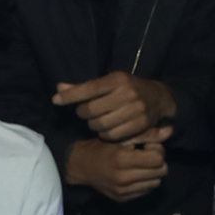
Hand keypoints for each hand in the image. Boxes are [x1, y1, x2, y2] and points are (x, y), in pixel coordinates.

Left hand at [53, 72, 176, 141]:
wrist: (159, 98)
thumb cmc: (128, 88)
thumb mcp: (109, 82)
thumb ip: (84, 87)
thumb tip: (59, 88)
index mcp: (118, 79)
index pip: (89, 88)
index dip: (70, 96)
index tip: (55, 100)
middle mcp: (127, 93)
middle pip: (91, 109)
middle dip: (83, 113)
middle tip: (85, 112)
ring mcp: (134, 110)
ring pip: (99, 124)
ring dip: (93, 125)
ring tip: (96, 120)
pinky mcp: (139, 125)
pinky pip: (111, 135)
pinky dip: (104, 134)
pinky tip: (106, 129)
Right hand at [65, 126, 172, 202]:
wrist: (80, 166)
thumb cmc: (101, 146)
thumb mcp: (122, 136)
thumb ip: (146, 134)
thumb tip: (170, 131)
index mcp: (122, 159)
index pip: (158, 159)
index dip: (157, 150)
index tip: (147, 145)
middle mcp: (123, 178)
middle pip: (161, 172)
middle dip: (158, 162)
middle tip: (147, 155)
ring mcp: (123, 192)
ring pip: (156, 183)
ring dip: (153, 173)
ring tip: (141, 165)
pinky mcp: (123, 199)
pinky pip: (146, 191)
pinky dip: (145, 182)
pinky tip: (135, 174)